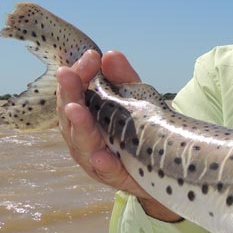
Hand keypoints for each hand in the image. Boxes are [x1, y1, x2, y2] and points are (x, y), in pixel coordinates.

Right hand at [56, 50, 180, 221]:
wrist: (164, 169)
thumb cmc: (141, 131)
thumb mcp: (136, 101)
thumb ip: (124, 80)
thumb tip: (111, 54)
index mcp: (86, 116)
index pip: (75, 92)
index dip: (79, 74)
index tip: (90, 56)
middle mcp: (84, 138)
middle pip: (70, 115)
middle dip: (70, 93)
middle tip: (68, 74)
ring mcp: (95, 159)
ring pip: (81, 143)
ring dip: (79, 126)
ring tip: (76, 109)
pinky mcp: (114, 177)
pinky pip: (106, 171)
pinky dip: (102, 163)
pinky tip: (101, 156)